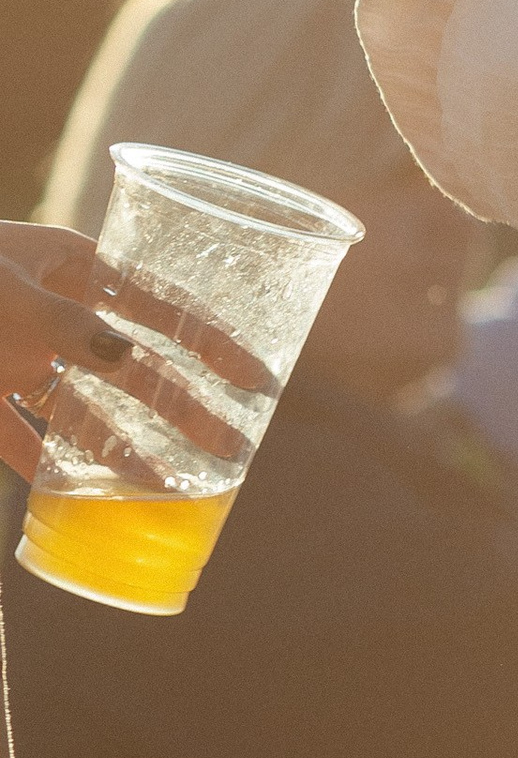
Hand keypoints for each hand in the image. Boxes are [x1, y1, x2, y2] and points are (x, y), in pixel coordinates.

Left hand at [0, 224, 267, 485]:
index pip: (159, 303)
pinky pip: (19, 438)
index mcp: (74, 265)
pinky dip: (42, 465)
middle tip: (228, 444)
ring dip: (118, 444)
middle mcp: (55, 313)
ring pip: (80, 408)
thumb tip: (128, 358)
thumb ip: (65, 323)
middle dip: (180, 406)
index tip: (253, 377)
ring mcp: (17, 355)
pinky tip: (74, 493)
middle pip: (131, 366)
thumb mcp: (11, 291)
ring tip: (162, 481)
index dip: (209, 341)